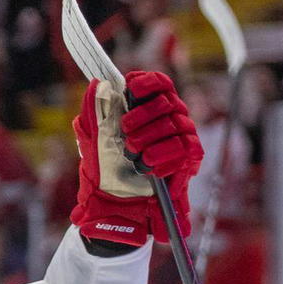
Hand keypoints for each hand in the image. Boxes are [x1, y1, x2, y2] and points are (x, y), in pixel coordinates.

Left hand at [71, 70, 200, 246]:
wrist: (115, 200)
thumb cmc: (106, 166)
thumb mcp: (93, 137)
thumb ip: (93, 110)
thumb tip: (97, 84)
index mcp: (148, 107)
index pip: (159, 83)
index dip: (148, 82)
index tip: (131, 90)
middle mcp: (170, 117)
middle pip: (167, 102)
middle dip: (142, 116)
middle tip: (126, 132)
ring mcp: (181, 136)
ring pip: (176, 125)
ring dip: (151, 139)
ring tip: (134, 154)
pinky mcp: (190, 158)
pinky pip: (186, 149)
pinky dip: (165, 157)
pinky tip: (150, 166)